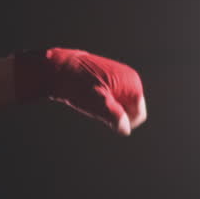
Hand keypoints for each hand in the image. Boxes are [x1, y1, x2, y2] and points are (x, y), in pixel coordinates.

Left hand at [14, 48, 147, 135]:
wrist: (60, 68)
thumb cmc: (79, 85)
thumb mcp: (98, 104)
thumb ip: (115, 117)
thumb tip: (125, 129)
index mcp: (132, 84)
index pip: (139, 115)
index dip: (125, 122)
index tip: (106, 120)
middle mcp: (130, 79)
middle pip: (132, 109)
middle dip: (118, 114)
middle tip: (97, 109)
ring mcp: (121, 77)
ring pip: (122, 104)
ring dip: (111, 109)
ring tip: (93, 102)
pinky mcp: (111, 77)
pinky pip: (115, 97)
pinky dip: (106, 102)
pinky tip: (91, 97)